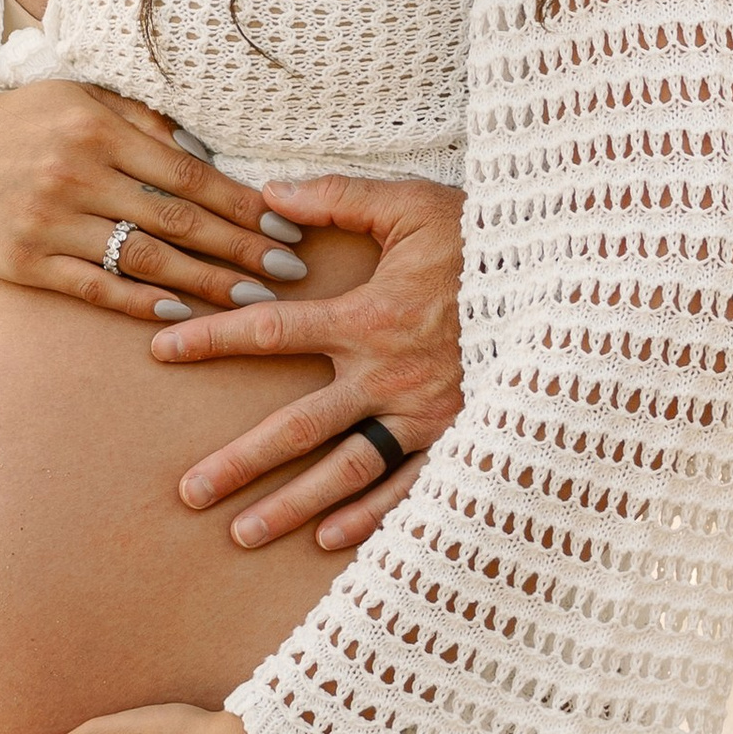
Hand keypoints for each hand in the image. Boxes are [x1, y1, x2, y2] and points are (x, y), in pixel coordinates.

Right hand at [0, 82, 310, 320]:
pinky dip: (143, 302)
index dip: (242, 203)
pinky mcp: (27, 263)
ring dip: (208, 283)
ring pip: (145, 260)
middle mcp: (77, 174)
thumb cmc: (22, 124)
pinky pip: (97, 287)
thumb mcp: (79, 99)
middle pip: (178, 221)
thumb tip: (206, 153)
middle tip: (292, 270)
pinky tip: (185, 312)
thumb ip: (142, 121)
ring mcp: (50, 222)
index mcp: (98, 128)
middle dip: (243, 248)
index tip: (286, 224)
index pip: (189, 174)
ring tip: (255, 300)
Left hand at [148, 171, 464, 551]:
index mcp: (367, 318)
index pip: (269, 331)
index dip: (210, 337)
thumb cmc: (490, 239)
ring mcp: (425, 417)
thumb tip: (268, 193)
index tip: (160, 349)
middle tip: (188, 493)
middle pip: (297, 427)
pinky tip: (329, 541)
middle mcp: (387, 376)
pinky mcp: (461, 439)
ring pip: (345, 471)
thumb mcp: (414, 204)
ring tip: (242, 533)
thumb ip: (338, 198)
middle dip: (239, 462)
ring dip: (292, 506)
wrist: (572, 283)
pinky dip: (370, 518)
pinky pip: (409, 489)